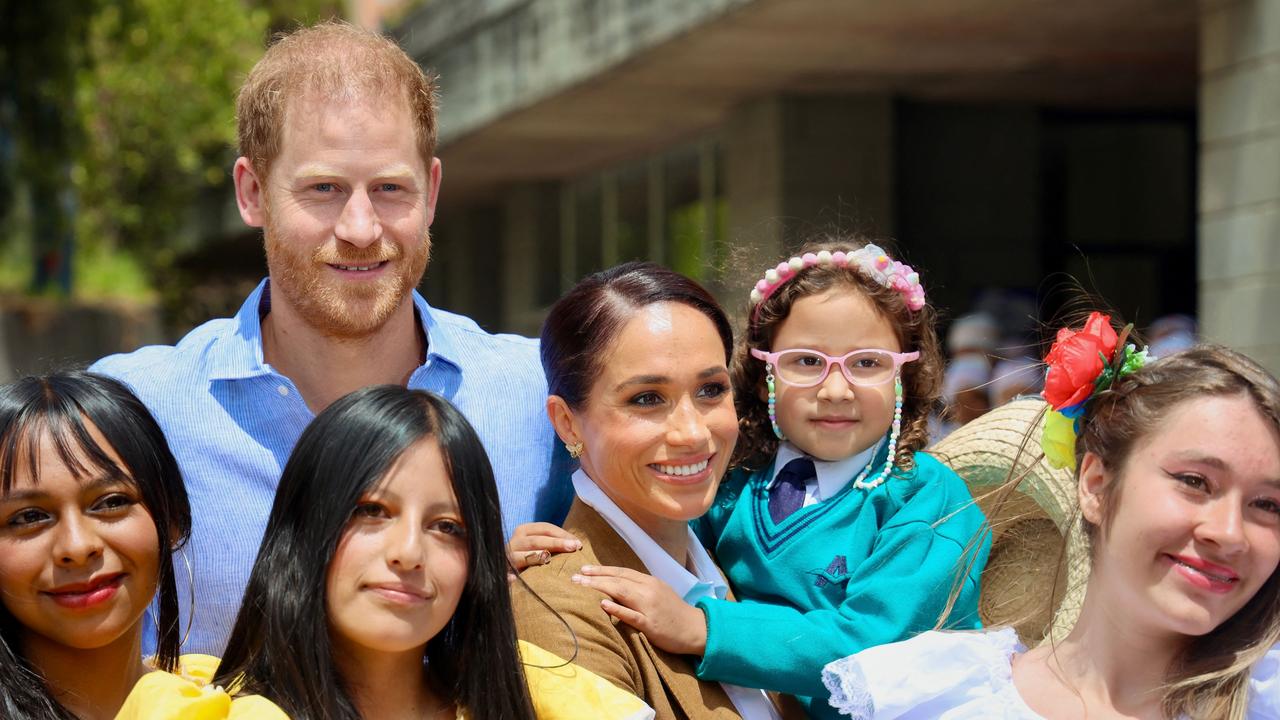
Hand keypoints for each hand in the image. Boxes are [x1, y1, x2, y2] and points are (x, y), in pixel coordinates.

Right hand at [507, 522, 581, 574]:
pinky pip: (505, 575)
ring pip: (521, 556)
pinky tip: (513, 580)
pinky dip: (509, 578)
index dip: (563, 535)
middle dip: (556, 543)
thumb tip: (578, 544)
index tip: (578, 543)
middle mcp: (514, 541)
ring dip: (535, 557)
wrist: (502, 568)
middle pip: (537, 540)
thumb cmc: (528, 555)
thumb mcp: (538, 544)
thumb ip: (553, 542)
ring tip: (548, 559)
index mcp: (524, 531)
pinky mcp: (502, 572)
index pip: (545, 528)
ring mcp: (507, 557)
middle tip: (574, 547)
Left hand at [572, 565, 707, 655]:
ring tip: (581, 585)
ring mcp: (650, 606)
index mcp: (649, 582)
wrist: (696, 628)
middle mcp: (648, 590)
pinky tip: (603, 604)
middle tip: (575, 577)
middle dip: (595, 577)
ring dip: (599, 587)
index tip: (584, 569)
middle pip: (618, 579)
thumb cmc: (674, 612)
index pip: (622, 572)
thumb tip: (617, 587)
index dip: (602, 569)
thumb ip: (639, 589)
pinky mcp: (651, 624)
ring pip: (622, 592)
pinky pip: (632, 615)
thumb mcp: (658, 593)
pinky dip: (617, 608)